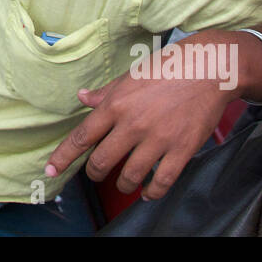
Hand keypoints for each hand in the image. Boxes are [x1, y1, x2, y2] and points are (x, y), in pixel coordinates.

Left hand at [43, 40, 235, 200]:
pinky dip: (152, 192)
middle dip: (94, 173)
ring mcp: (157, 139)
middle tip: (96, 174)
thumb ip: (105, 92)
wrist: (210, 68)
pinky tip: (148, 192)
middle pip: (102, 162)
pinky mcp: (181, 150)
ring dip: (123, 184)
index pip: (82, 137)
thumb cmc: (168, 68)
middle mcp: (132, 124)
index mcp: (116, 104)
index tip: (51, 170)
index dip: (63, 157)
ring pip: (129, 176)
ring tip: (124, 182)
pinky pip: (162, 182)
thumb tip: (82, 97)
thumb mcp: (130, 75)